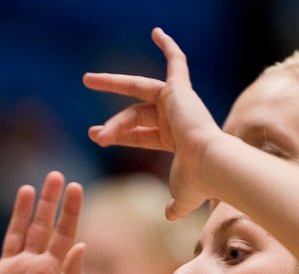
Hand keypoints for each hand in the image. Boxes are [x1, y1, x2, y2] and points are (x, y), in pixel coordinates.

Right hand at [0, 172, 84, 273]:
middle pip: (42, 227)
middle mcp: (32, 267)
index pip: (65, 235)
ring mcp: (9, 272)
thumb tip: (82, 244)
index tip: (75, 186)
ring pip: (16, 233)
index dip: (69, 211)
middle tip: (55, 176)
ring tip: (28, 188)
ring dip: (22, 212)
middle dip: (49, 203)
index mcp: (53, 273)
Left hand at [83, 27, 223, 219]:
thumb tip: (170, 216)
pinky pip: (177, 62)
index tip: (97, 138)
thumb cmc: (198, 183)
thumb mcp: (182, 197)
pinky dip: (168, 46)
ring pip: (138, 92)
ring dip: (112, 84)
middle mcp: (178, 118)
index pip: (141, 134)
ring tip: (87, 80)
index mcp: (177, 140)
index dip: (119, 136)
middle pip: (135, 115)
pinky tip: (156, 31)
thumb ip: (175, 205)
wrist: (211, 167)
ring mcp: (180, 103)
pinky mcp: (181, 91)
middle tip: (90, 126)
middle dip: (112, 122)